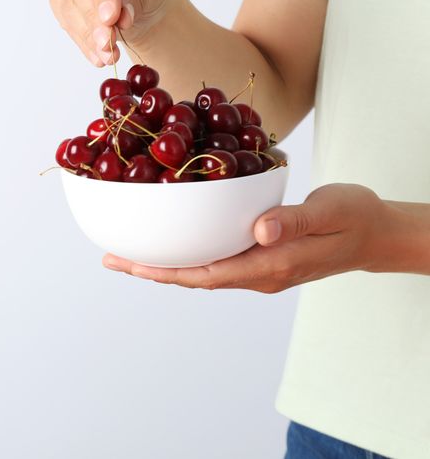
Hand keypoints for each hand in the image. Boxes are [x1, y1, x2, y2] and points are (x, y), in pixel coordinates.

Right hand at [49, 0, 178, 66]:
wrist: (139, 0)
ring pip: (67, 2)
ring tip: (108, 56)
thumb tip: (121, 20)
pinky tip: (97, 56)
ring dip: (87, 34)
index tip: (111, 18)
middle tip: (109, 44)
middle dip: (93, 16)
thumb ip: (136, 1)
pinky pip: (64, 18)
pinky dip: (82, 40)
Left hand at [102, 184, 427, 292]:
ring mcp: (259, 268)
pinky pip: (215, 259)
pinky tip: (171, 241)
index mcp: (271, 264)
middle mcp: (259, 272)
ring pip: (202, 270)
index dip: (167, 271)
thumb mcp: (329, 211)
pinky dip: (187, 253)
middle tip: (111, 258)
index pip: (208, 274)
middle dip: (153, 270)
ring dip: (165, 264)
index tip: (132, 265)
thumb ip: (294, 221)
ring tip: (127, 253)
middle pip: (195, 277)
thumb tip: (258, 230)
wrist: (376, 232)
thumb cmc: (354, 218)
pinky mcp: (260, 256)